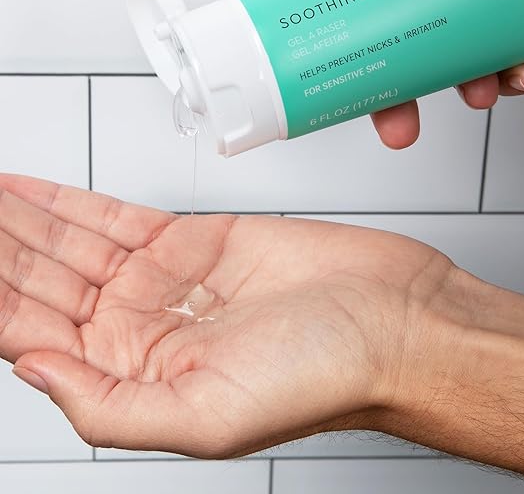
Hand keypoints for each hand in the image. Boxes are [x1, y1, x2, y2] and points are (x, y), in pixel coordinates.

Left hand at [2, 173, 523, 490]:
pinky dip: (76, 202)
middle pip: (47, 284)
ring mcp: (172, 278)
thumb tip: (31, 371)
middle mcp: (148, 328)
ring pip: (76, 244)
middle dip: (3, 250)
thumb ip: (109, 404)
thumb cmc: (327, 375)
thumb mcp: (209, 416)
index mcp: (140, 377)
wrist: (397, 322)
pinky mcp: (201, 237)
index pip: (36, 336)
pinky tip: (39, 195)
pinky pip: (122, 216)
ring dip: (26, 223)